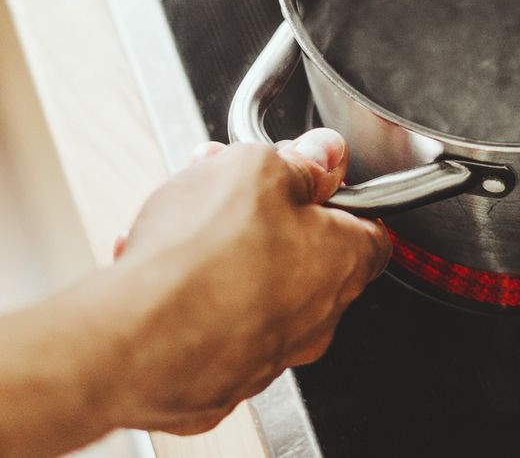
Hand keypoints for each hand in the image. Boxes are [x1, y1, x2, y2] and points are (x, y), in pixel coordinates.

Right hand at [107, 128, 388, 434]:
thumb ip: (300, 161)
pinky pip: (210, 329)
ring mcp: (268, 357)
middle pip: (304, 253)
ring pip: (253, 289)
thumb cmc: (201, 259)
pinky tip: (155, 273)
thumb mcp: (258, 170)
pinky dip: (188, 301)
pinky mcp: (216, 385)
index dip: (334, 194)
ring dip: (222, 253)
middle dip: (265, 215)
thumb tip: (324, 155)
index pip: (369, 228)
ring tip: (176, 224)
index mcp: (345, 263)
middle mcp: (317, 320)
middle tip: (225, 190)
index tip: (304, 177)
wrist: (129, 342)